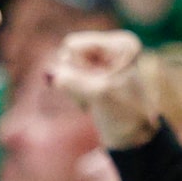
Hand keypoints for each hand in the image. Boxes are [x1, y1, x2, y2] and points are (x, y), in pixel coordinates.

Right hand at [47, 30, 163, 149]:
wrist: (133, 135)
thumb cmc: (124, 114)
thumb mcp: (100, 95)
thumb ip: (73, 82)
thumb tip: (48, 75)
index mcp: (120, 44)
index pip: (74, 46)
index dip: (77, 69)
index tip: (98, 86)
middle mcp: (112, 46)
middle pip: (68, 54)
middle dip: (74, 77)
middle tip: (93, 96)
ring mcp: (102, 59)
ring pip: (65, 66)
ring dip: (74, 88)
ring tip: (92, 100)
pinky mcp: (92, 72)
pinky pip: (67, 76)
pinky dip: (74, 92)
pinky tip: (89, 102)